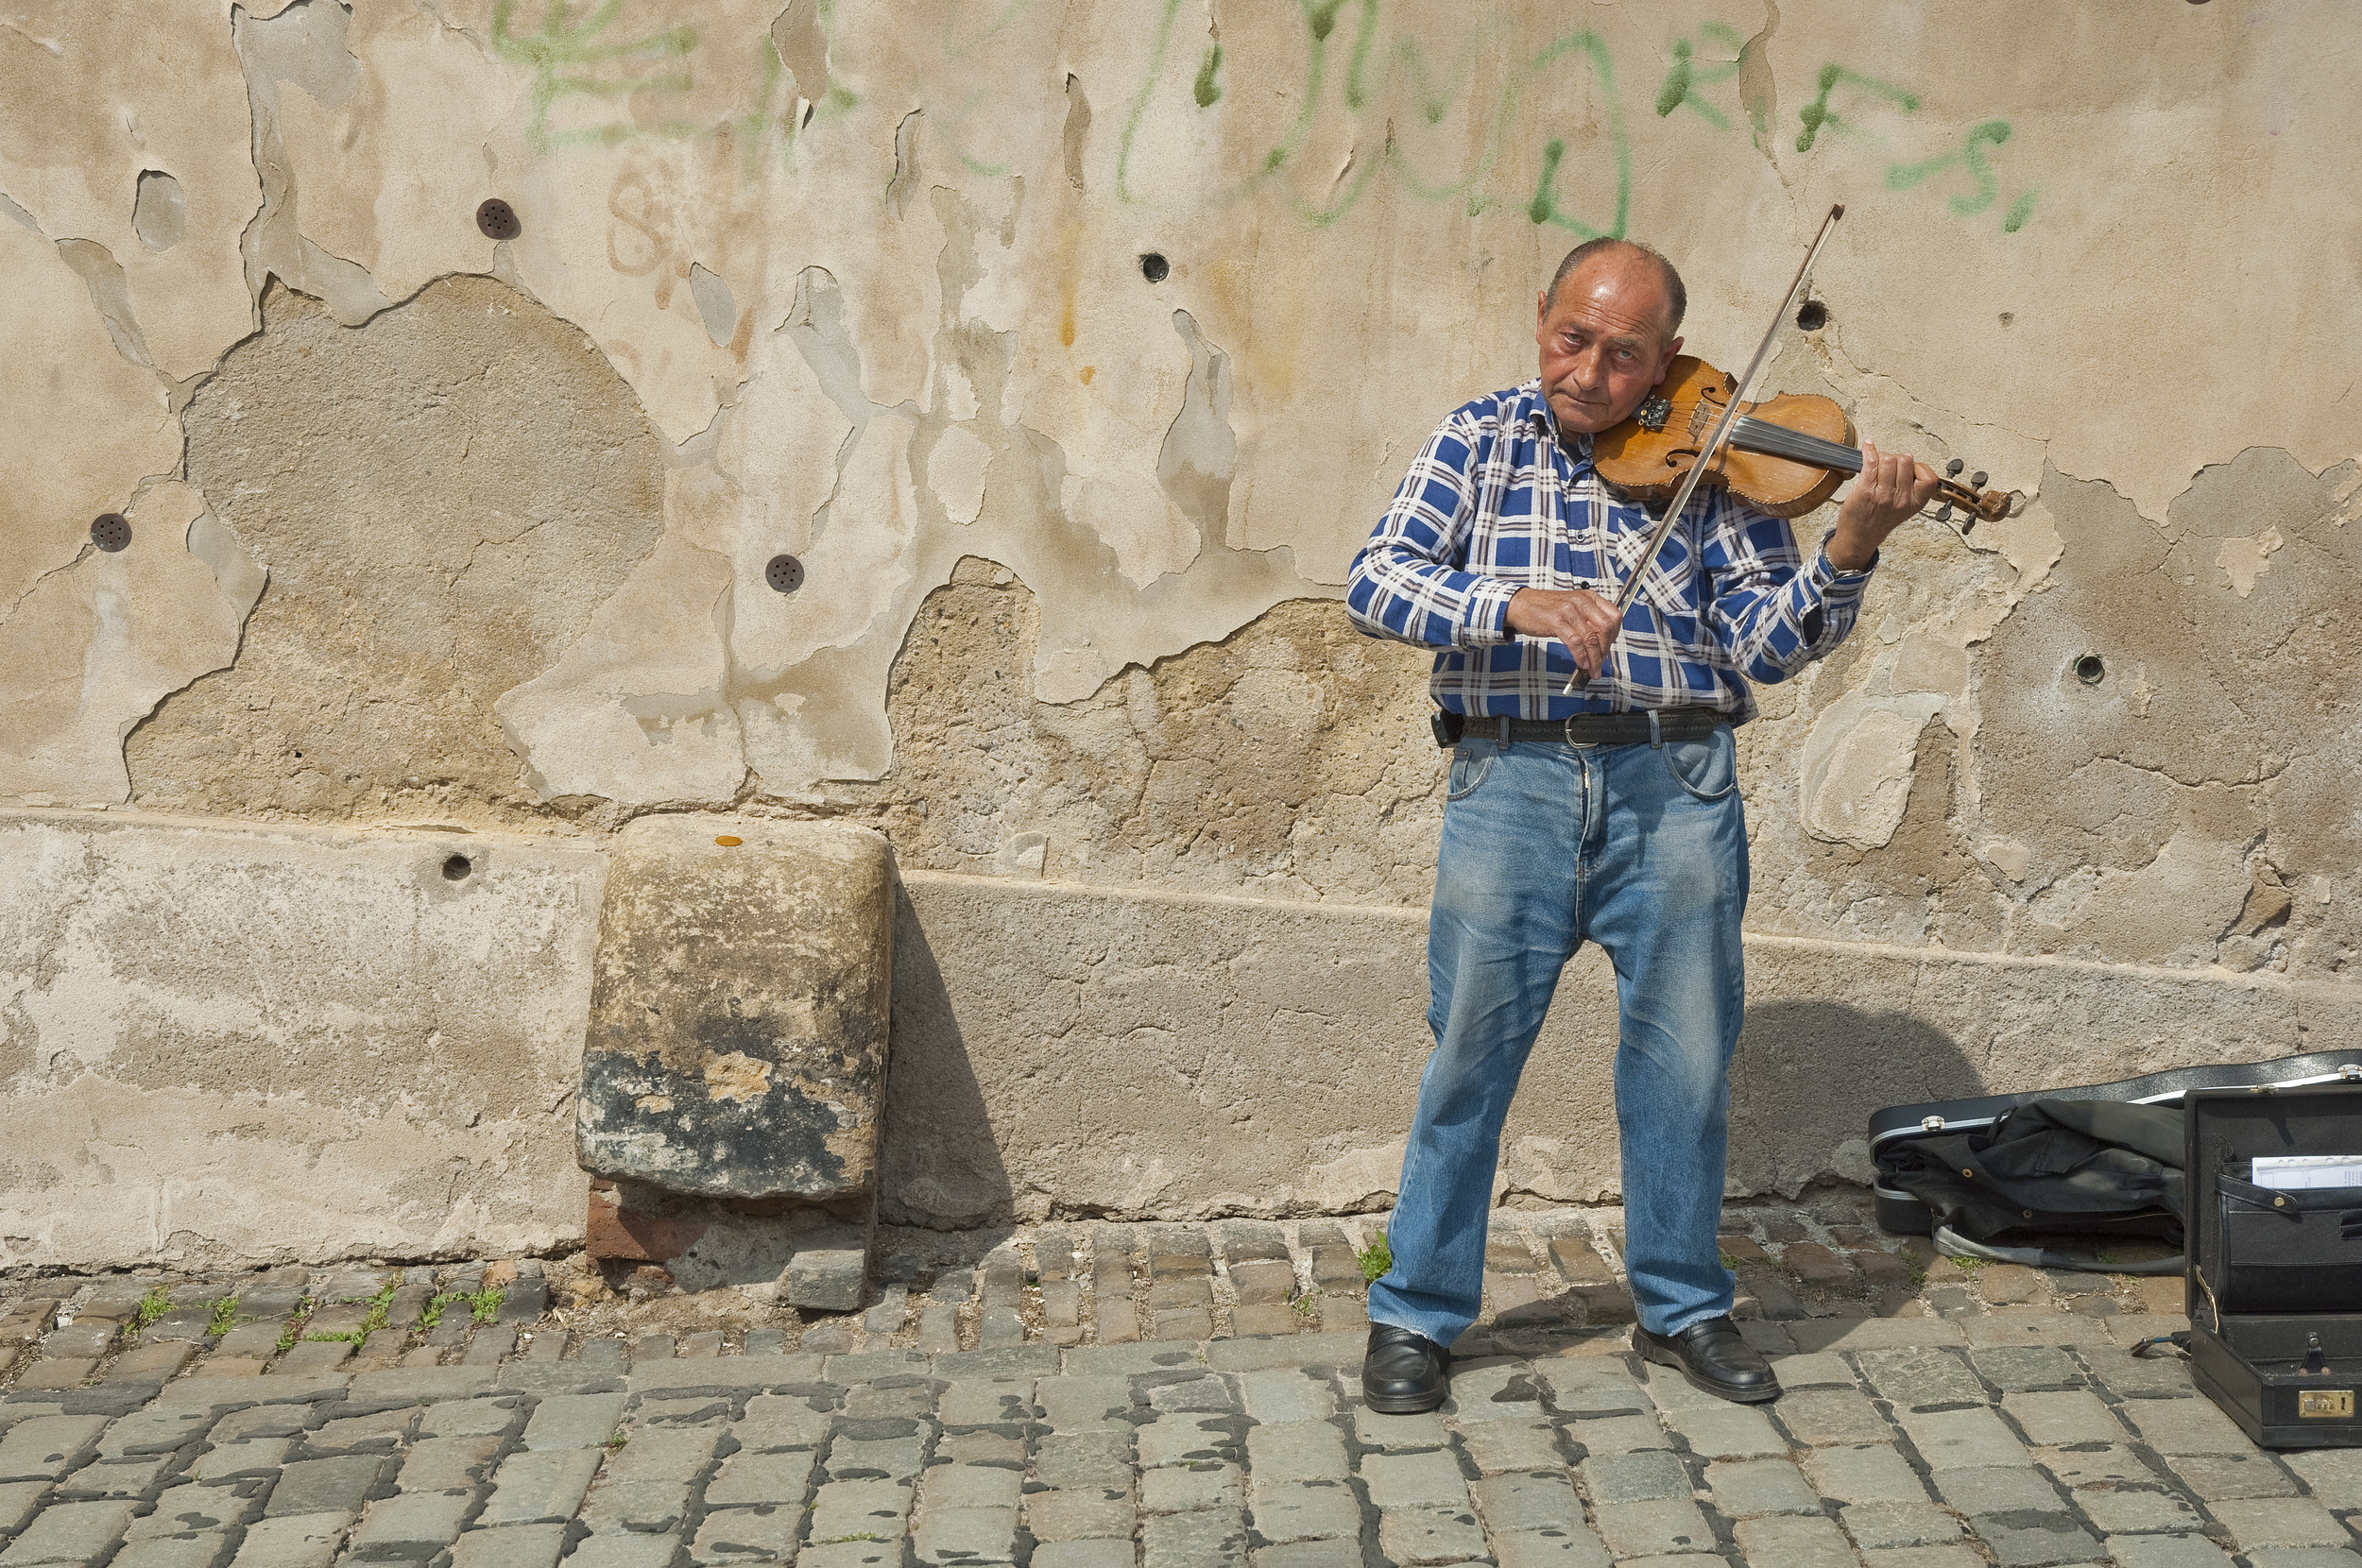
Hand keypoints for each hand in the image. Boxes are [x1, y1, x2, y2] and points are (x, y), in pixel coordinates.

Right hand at [1506, 586, 1622, 680]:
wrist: (1521, 604)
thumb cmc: (1546, 608)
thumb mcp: (1572, 607)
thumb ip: (1588, 620)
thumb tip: (1601, 644)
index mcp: (1589, 597)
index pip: (1614, 617)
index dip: (1615, 636)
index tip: (1608, 649)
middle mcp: (1582, 601)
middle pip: (1606, 628)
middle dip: (1605, 650)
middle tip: (1600, 662)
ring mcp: (1569, 611)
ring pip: (1591, 638)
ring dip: (1594, 658)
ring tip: (1592, 669)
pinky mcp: (1557, 621)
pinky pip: (1575, 642)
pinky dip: (1580, 656)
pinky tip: (1580, 663)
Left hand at [1828, 442, 1941, 570]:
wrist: (1859, 538)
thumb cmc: (1878, 522)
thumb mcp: (1904, 508)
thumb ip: (1910, 487)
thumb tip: (1907, 459)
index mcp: (1915, 503)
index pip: (1929, 477)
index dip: (1918, 467)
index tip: (1909, 469)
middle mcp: (1901, 499)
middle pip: (1905, 461)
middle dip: (1896, 458)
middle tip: (1888, 466)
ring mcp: (1883, 494)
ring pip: (1889, 459)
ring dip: (1881, 457)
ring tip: (1876, 464)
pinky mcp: (1866, 490)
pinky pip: (1871, 462)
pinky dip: (1869, 450)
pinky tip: (1868, 447)